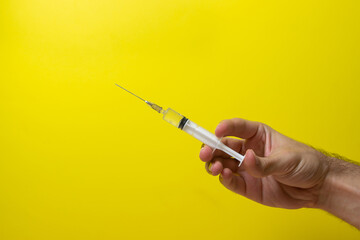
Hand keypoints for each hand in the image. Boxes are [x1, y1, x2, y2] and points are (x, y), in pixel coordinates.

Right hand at [199, 118, 329, 208]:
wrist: (318, 187)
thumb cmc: (306, 164)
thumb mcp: (286, 160)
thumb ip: (264, 163)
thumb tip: (246, 160)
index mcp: (258, 136)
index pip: (237, 127)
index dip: (225, 128)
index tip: (217, 131)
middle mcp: (248, 150)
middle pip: (223, 147)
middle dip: (211, 149)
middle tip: (205, 154)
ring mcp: (246, 168)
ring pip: (222, 164)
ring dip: (214, 165)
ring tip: (215, 168)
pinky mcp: (247, 186)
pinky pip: (230, 181)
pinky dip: (224, 179)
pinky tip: (224, 176)